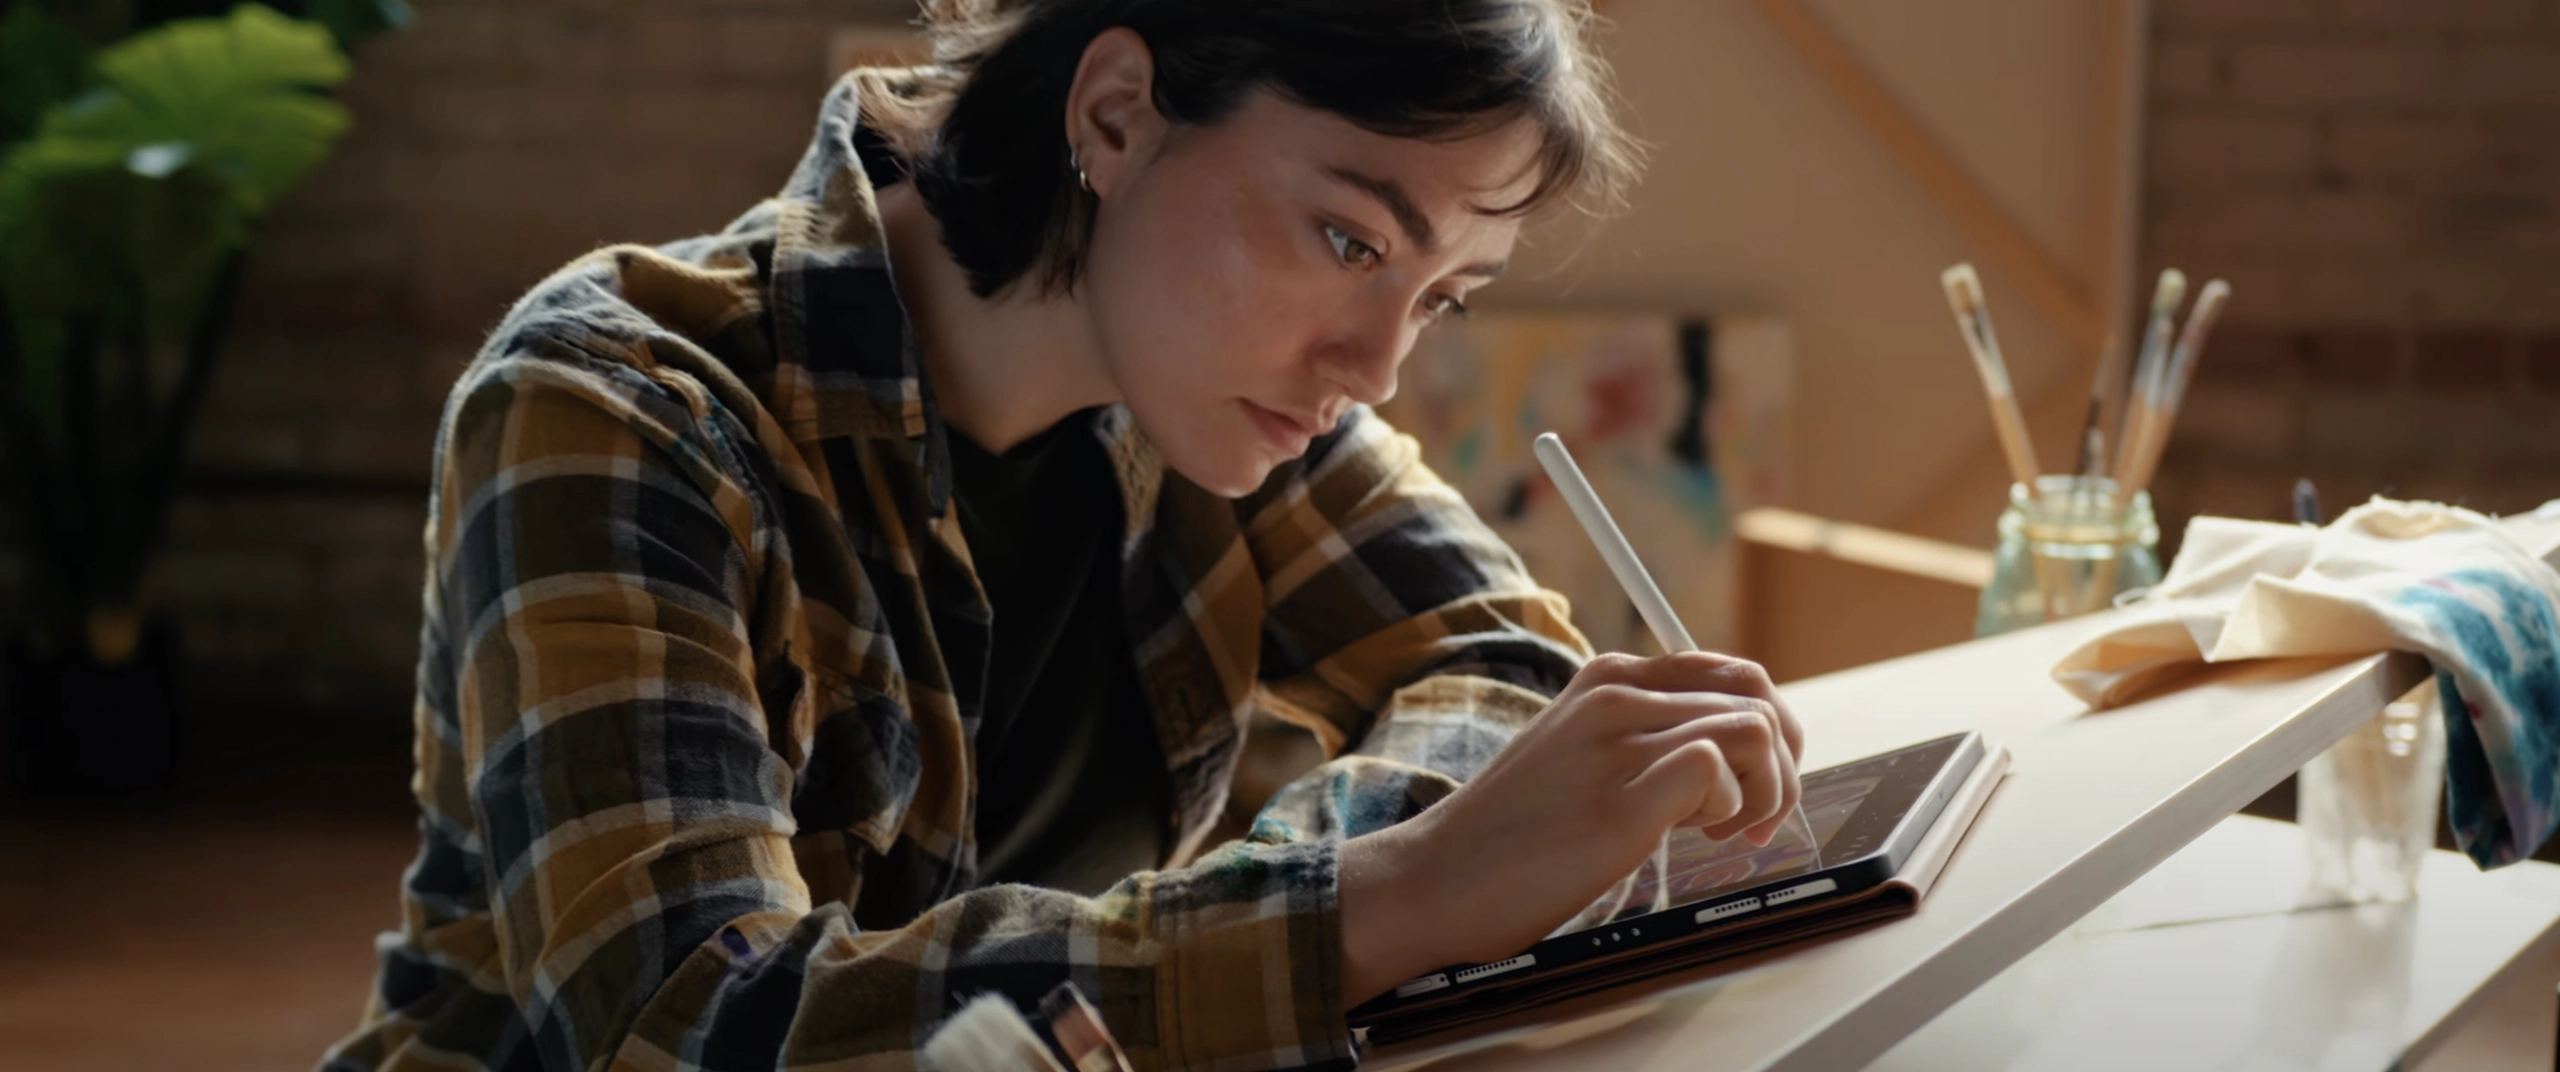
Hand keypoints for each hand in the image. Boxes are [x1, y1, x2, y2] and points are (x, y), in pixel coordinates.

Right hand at [1339, 651, 1804, 1004]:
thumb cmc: (1508, 833)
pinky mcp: (1622, 798)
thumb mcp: (1576, 754)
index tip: (1754, 779)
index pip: (1729, 669)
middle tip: (1759, 811)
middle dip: (1784, 756)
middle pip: (1755, 691)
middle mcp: (1616, 695)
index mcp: (1607, 678)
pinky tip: (1699, 838)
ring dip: (1767, 787)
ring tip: (1729, 831)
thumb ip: (1639, 738)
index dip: (1766, 723)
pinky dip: (1730, 807)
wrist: (1436, 878)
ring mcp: (1618, 742)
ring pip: (1752, 727)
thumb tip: (1724, 757)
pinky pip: (1718, 768)